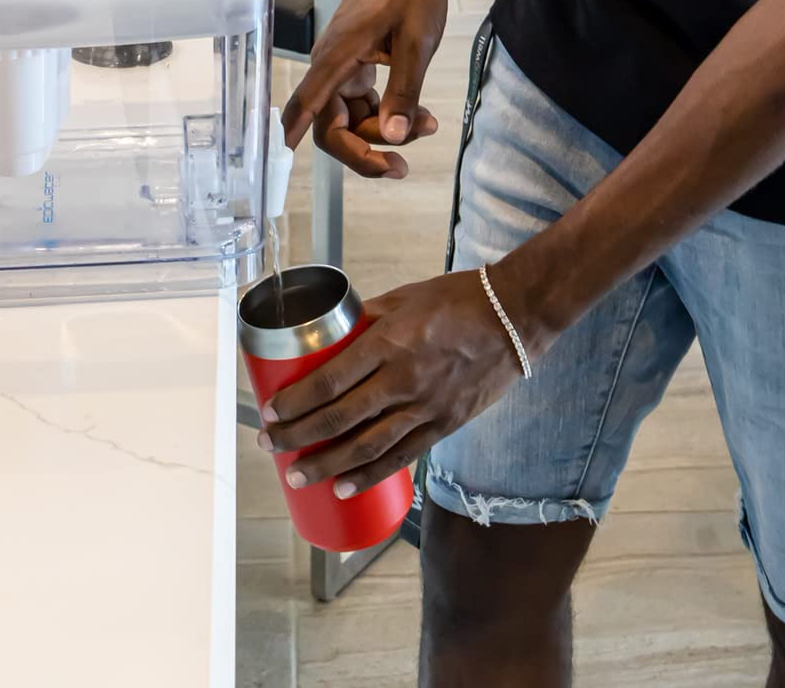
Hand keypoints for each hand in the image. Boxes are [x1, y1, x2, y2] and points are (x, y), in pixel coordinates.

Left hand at [257, 270, 524, 496]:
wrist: (516, 317)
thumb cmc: (459, 298)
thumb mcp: (405, 297)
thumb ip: (369, 318)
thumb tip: (334, 334)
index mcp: (389, 341)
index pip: (330, 379)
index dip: (295, 401)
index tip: (269, 411)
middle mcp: (403, 378)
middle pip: (339, 418)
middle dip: (298, 436)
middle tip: (269, 445)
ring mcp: (426, 406)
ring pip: (366, 447)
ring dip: (325, 466)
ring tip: (296, 476)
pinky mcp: (444, 424)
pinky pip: (401, 457)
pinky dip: (370, 476)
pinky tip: (344, 488)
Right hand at [281, 0, 448, 178]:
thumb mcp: (415, 41)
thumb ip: (404, 90)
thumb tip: (394, 135)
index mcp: (336, 56)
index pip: (307, 106)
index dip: (293, 136)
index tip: (281, 164)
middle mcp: (331, 65)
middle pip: (331, 126)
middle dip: (366, 149)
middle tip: (401, 164)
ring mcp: (342, 66)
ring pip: (351, 118)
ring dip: (383, 132)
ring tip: (427, 125)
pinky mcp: (356, 65)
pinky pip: (363, 104)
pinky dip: (386, 114)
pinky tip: (416, 115)